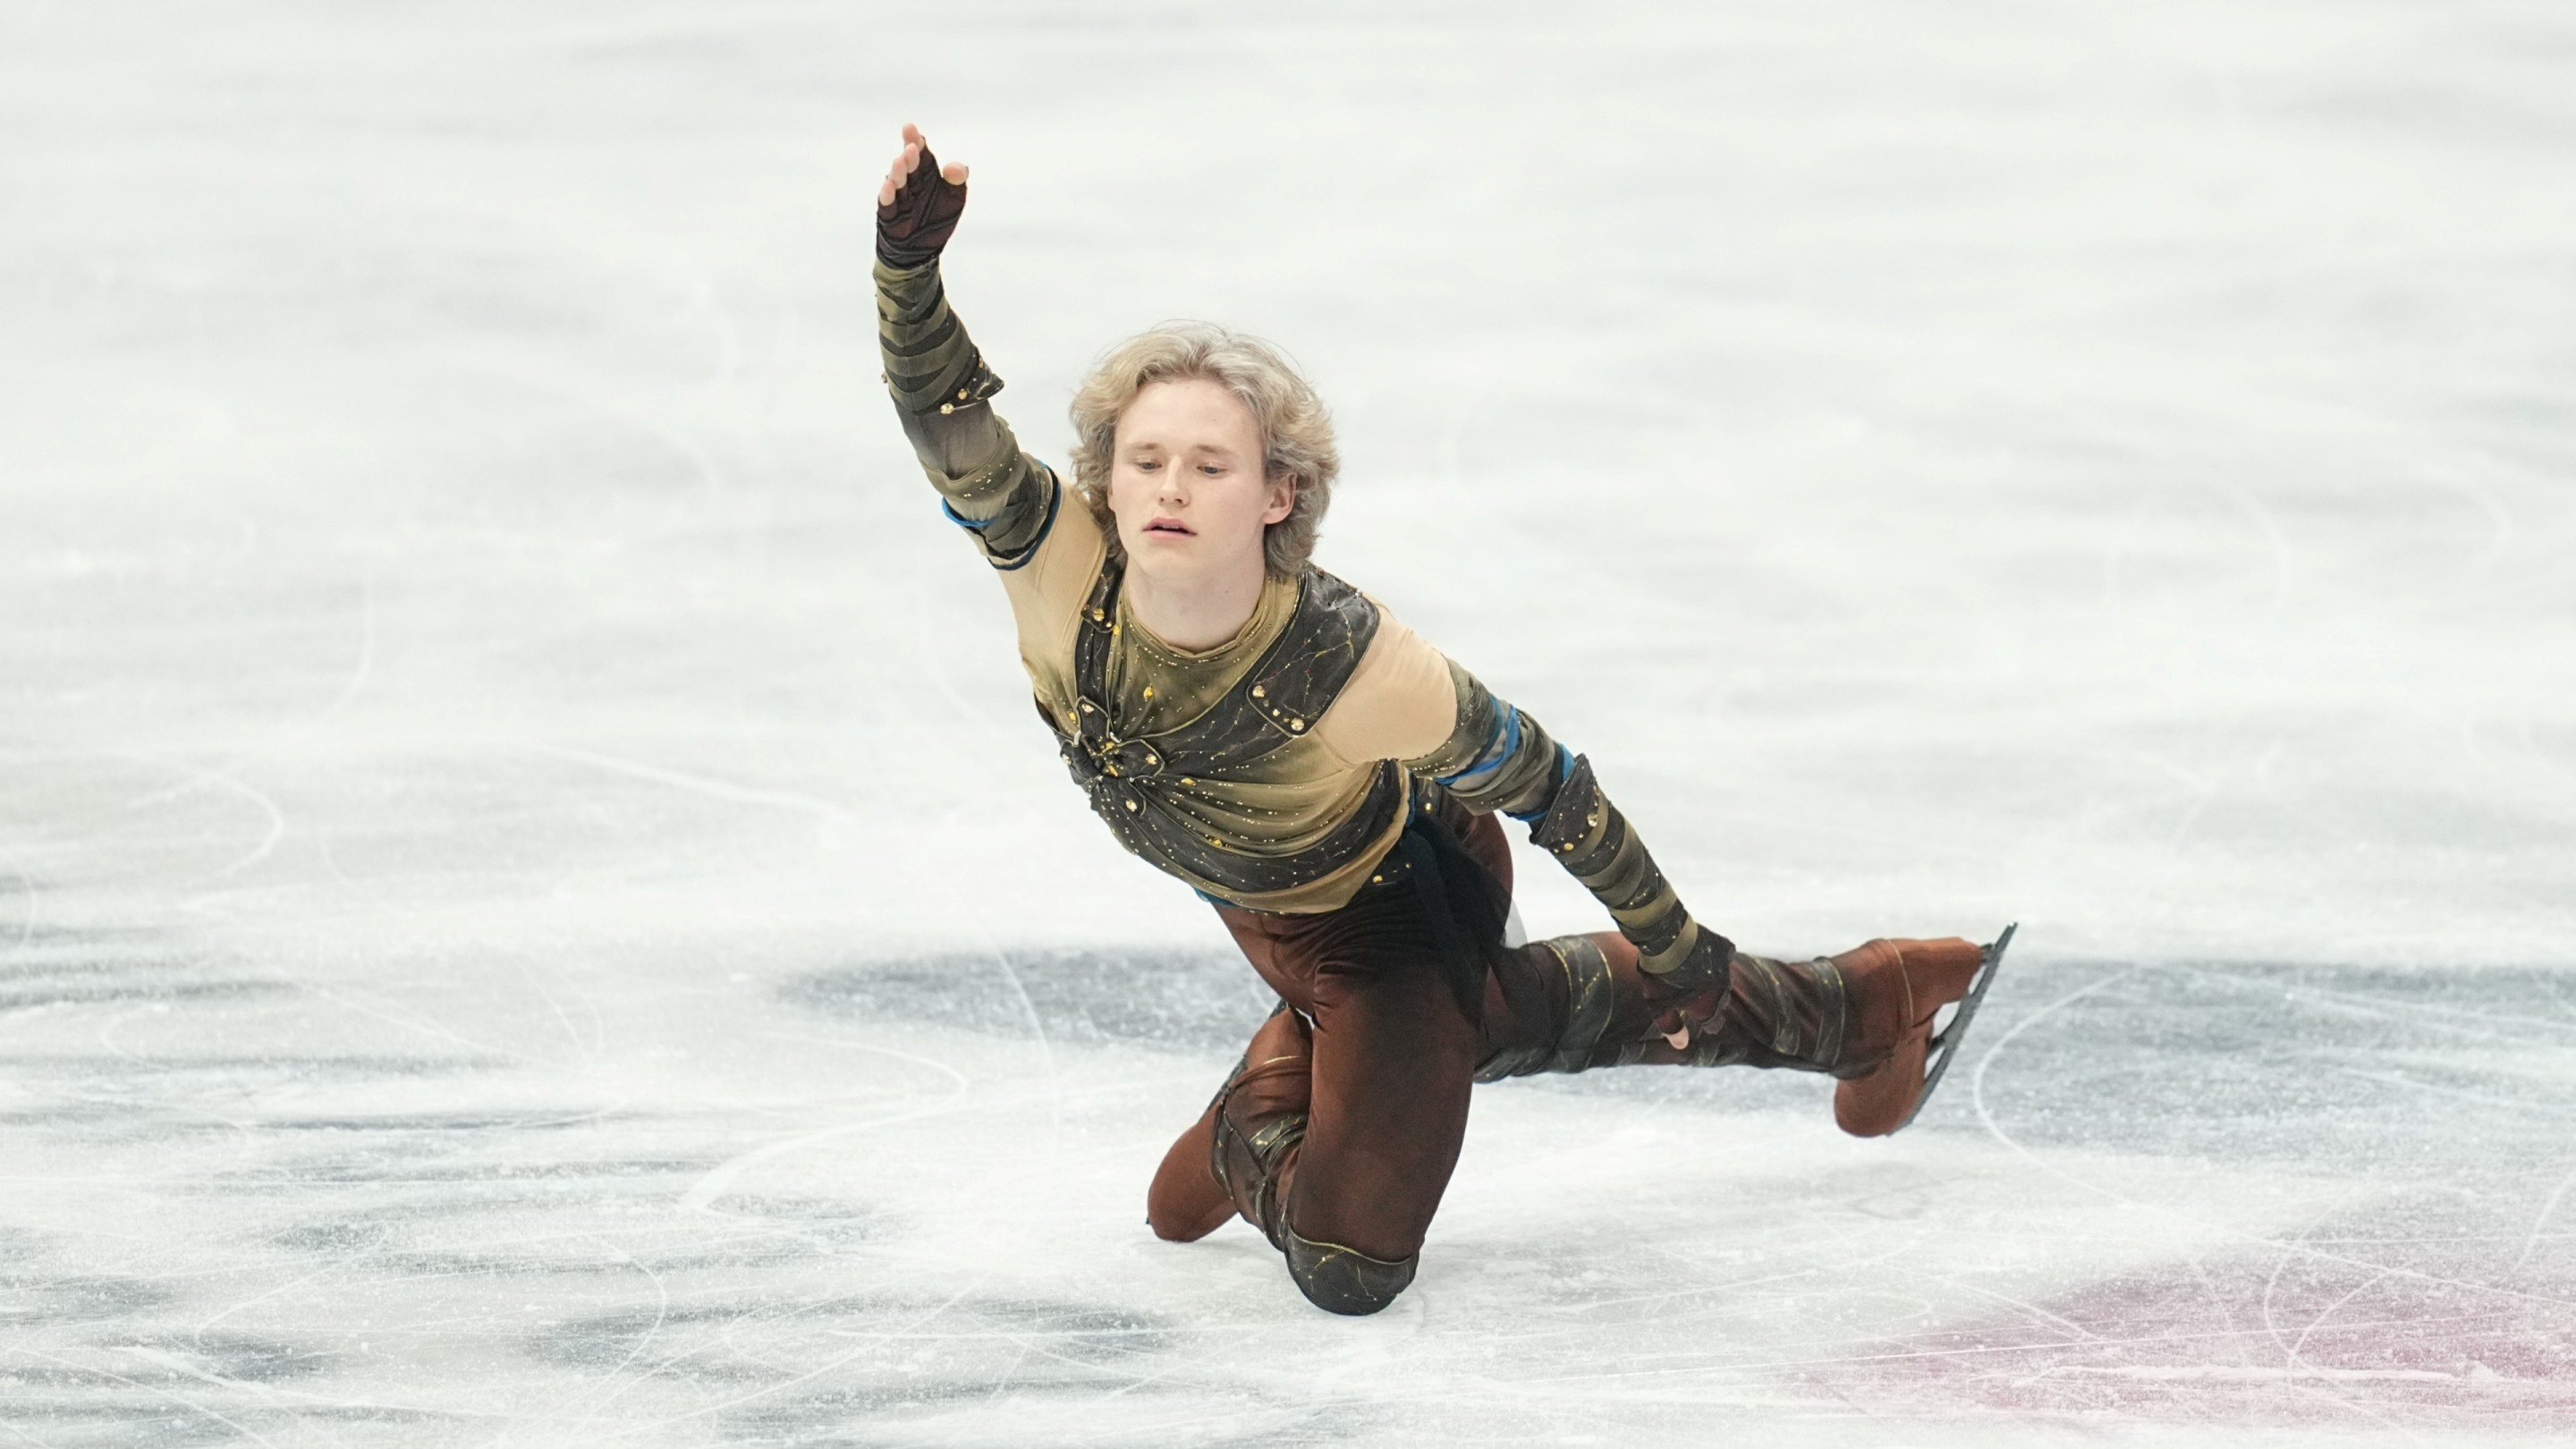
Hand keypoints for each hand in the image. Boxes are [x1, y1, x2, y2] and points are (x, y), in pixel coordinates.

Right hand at [876, 122, 969, 266]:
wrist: (921, 251)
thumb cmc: (937, 220)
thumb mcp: (954, 200)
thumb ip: (957, 182)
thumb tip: (957, 167)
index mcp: (926, 175)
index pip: (921, 155)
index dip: (916, 142)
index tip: (910, 128)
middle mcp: (910, 184)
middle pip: (909, 166)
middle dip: (909, 156)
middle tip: (910, 147)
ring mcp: (899, 199)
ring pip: (897, 183)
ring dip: (898, 172)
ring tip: (900, 161)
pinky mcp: (890, 217)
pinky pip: (887, 205)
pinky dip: (888, 195)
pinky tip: (889, 185)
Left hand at [1637, 930, 1733, 1047]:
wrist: (1667, 939)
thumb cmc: (1660, 976)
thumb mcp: (1658, 1007)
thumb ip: (1672, 1027)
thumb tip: (1682, 1046)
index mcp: (1709, 1008)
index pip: (1714, 1024)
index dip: (1706, 1023)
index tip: (1700, 1020)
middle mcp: (1723, 991)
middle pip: (1720, 1002)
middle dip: (1709, 1001)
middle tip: (1694, 995)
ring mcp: (1726, 969)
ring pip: (1723, 980)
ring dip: (1713, 980)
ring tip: (1696, 975)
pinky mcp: (1725, 948)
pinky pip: (1725, 958)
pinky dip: (1716, 960)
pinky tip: (1703, 956)